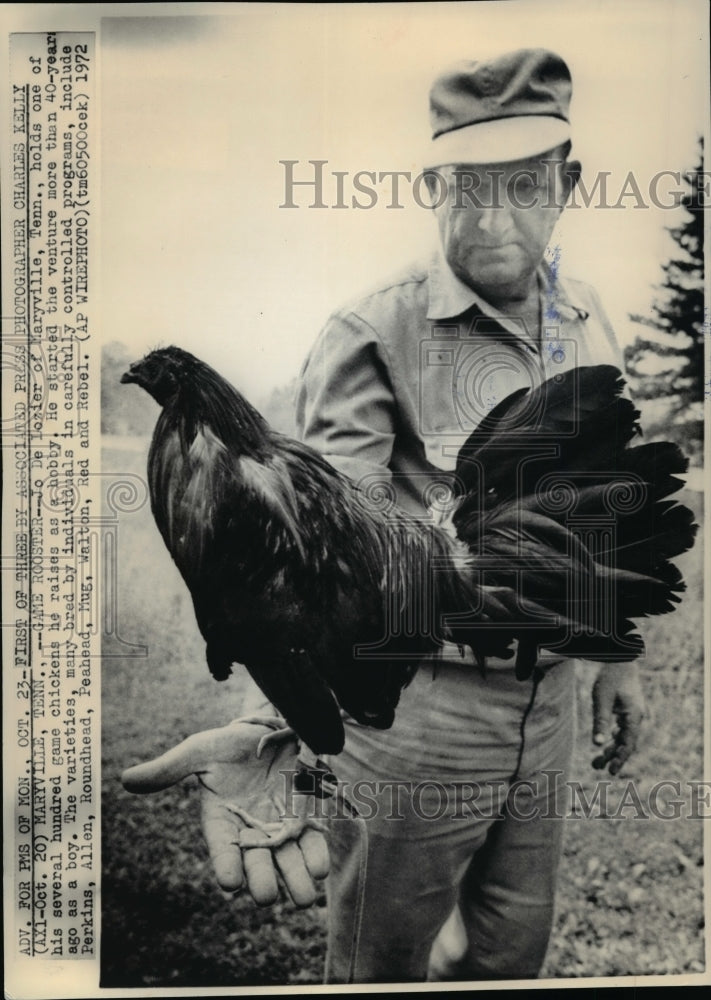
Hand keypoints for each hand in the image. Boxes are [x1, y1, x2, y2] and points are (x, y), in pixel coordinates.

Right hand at [121, 719, 329, 906]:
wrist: (270, 729)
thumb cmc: (229, 744)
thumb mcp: (199, 750)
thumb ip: (170, 768)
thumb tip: (125, 779)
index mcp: (222, 823)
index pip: (223, 852)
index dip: (227, 866)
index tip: (231, 883)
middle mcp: (251, 833)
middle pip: (258, 867)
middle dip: (264, 883)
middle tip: (267, 894)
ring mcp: (281, 829)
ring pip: (289, 864)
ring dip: (297, 881)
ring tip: (304, 896)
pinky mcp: (306, 819)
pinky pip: (312, 843)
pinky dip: (316, 855)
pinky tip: (318, 866)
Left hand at [591, 662, 644, 774]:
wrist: (619, 659)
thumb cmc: (610, 678)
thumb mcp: (602, 700)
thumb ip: (600, 722)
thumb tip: (597, 744)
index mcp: (633, 716)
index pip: (628, 744)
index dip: (620, 758)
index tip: (612, 771)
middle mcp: (636, 717)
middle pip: (626, 742)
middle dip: (613, 756)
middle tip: (597, 767)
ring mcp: (633, 713)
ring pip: (623, 736)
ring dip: (611, 748)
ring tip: (596, 761)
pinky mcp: (628, 709)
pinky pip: (622, 728)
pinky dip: (614, 737)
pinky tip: (606, 744)